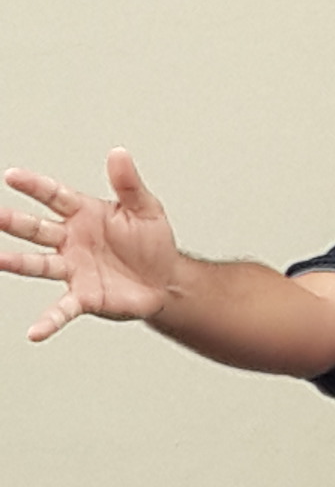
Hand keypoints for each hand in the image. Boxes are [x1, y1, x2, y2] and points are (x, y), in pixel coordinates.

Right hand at [0, 150, 187, 341]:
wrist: (166, 279)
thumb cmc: (151, 241)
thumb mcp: (146, 209)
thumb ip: (129, 183)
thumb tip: (119, 153)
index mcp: (83, 214)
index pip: (54, 196)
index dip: (34, 186)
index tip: (12, 175)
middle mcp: (70, 241)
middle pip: (37, 229)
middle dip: (14, 222)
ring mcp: (73, 269)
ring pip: (39, 264)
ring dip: (17, 263)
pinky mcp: (83, 297)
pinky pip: (61, 310)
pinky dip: (48, 321)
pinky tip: (34, 333)